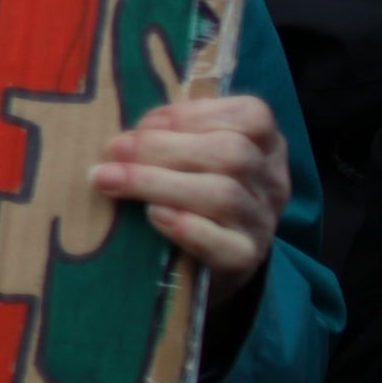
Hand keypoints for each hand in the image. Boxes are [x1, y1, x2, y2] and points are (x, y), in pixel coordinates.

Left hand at [93, 94, 288, 287]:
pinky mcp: (244, 259)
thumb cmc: (191, 196)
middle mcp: (272, 182)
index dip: (193, 115)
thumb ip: (173, 137)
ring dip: (158, 183)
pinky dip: (184, 226)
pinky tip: (152, 216)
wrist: (207, 267)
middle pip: (232, 153)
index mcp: (266, 146)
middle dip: (164, 148)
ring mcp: (261, 223)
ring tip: (110, 180)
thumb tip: (125, 136)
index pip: (250, 117)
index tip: (145, 124)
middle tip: (116, 150)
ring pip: (223, 195)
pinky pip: (221, 244)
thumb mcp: (191, 158)